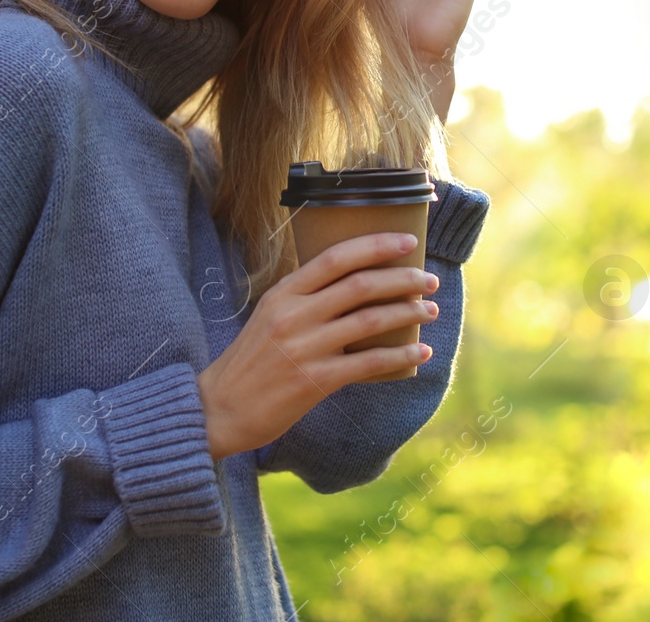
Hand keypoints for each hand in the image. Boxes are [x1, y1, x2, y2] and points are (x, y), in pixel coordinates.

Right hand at [195, 231, 442, 460]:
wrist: (220, 409)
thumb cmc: (251, 361)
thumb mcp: (270, 315)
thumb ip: (305, 298)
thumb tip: (356, 282)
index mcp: (283, 293)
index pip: (336, 257)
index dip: (376, 246)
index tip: (407, 242)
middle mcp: (294, 315)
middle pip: (360, 285)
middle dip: (403, 278)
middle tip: (429, 279)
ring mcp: (304, 348)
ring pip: (370, 320)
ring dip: (408, 312)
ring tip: (430, 309)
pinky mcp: (314, 381)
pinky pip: (369, 363)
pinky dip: (401, 355)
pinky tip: (421, 352)